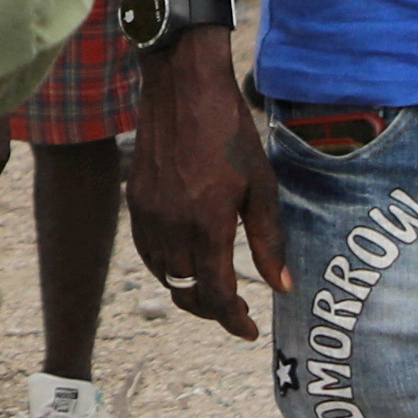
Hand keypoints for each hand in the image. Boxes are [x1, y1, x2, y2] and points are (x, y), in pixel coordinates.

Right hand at [126, 24, 284, 334]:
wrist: (182, 88)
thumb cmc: (230, 131)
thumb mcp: (262, 186)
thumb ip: (270, 241)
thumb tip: (281, 286)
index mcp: (208, 225)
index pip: (216, 294)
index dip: (233, 320)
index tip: (249, 330)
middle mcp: (172, 227)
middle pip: (186, 291)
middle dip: (211, 305)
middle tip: (236, 305)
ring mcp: (148, 215)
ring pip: (163, 274)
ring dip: (187, 286)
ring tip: (211, 282)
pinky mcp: (135, 200)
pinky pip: (147, 250)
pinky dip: (165, 264)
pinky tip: (185, 255)